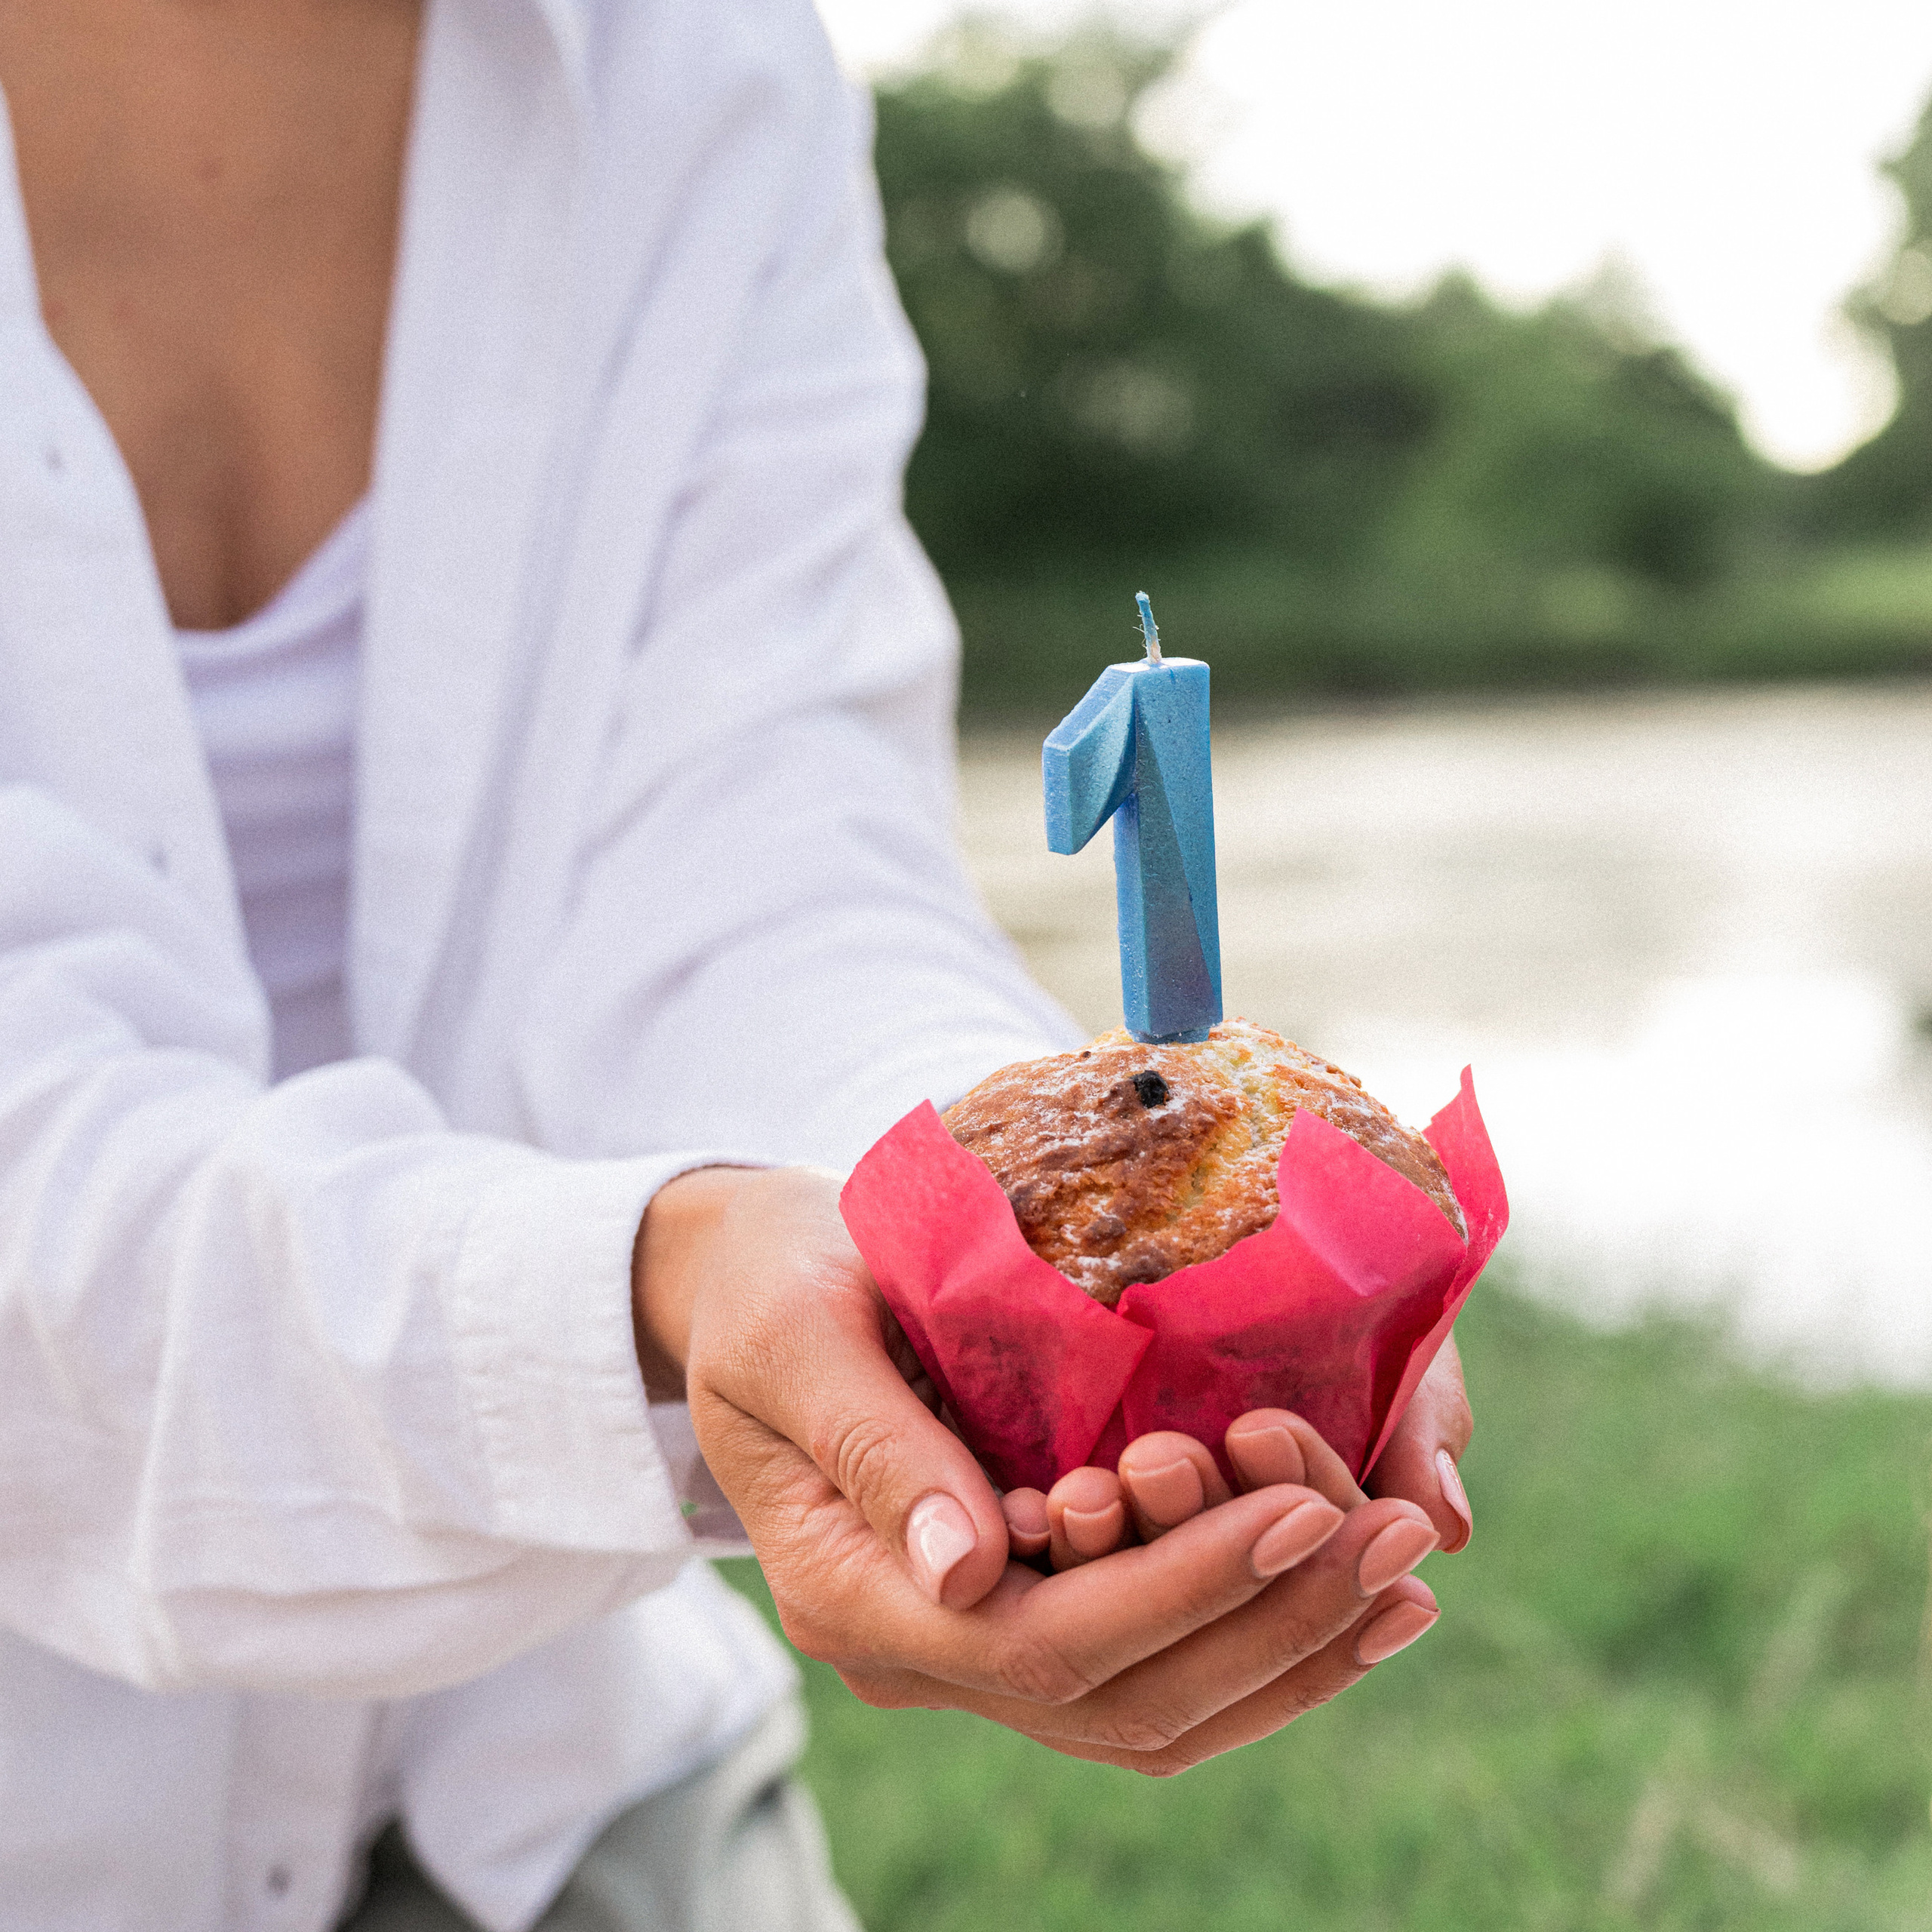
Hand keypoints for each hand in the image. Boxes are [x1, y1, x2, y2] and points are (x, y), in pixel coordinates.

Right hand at [635, 1166, 1445, 1773]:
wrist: (748, 1289)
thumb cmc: (771, 1284)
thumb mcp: (797, 1335)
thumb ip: (874, 1449)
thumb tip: (973, 1566)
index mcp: (852, 1590)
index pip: (1044, 1637)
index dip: (1183, 1586)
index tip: (1304, 1511)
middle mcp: (916, 1647)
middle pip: (1116, 1696)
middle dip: (1269, 1628)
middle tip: (1400, 1546)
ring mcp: (967, 1642)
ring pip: (1145, 1710)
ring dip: (1285, 1656)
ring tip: (1404, 1583)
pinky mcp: (1017, 1608)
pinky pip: (1145, 1671)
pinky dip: (1251, 1645)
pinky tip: (1344, 1599)